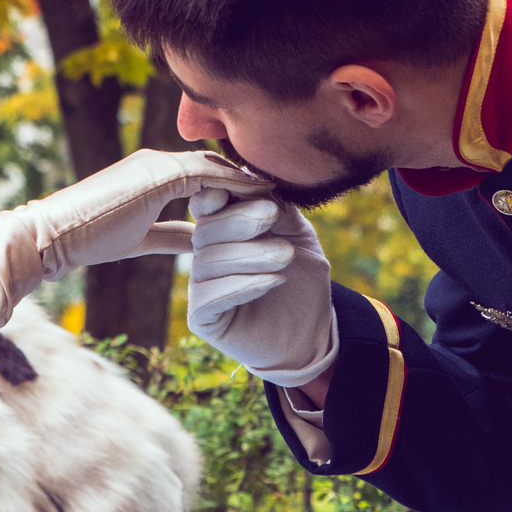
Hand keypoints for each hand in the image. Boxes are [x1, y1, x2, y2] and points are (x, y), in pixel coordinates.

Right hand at [29, 148, 266, 278]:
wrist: (54, 235)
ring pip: (215, 167)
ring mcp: (156, 164)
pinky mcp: (157, 174)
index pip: (202, 174)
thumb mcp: (140, 238)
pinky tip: (261, 195)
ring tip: (279, 191)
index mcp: (152, 174)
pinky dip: (235, 183)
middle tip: (280, 190)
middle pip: (214, 165)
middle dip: (247, 178)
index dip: (232, 186)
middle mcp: (157, 161)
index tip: (261, 198)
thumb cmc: (89, 238)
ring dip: (247, 179)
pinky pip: (207, 176)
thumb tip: (197, 243)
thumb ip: (170, 235)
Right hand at [185, 187, 337, 386]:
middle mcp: (205, 255)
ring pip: (209, 261)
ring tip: (286, 256)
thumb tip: (259, 179)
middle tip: (273, 215)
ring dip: (250, 254)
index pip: (208, 203)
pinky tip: (274, 281)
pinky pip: (210, 297)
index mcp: (222, 229)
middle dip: (240, 218)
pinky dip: (243, 285)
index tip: (251, 185)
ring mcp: (201, 286)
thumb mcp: (298, 236)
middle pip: (206, 229)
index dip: (222, 192)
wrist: (311, 331)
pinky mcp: (202, 317)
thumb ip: (279, 209)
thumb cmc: (302, 279)